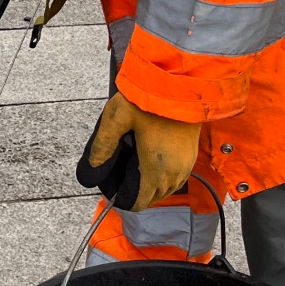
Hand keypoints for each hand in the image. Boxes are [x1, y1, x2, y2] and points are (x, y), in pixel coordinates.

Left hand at [88, 93, 200, 211]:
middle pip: (151, 197)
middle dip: (135, 189)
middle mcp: (174, 174)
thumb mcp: (117, 117)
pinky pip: (175, 177)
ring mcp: (186, 165)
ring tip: (134, 162)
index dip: (121, 197)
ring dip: (149, 183)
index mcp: (155, 170)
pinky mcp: (192, 155)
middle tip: (120, 167)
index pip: (138, 203)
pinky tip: (151, 156)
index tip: (112, 182)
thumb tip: (93, 167)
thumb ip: (103, 145)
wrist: (183, 82)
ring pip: (165, 188)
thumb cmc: (152, 97)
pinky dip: (162, 174)